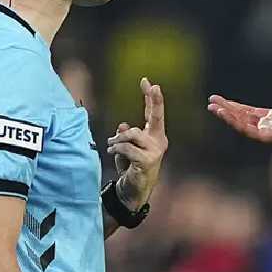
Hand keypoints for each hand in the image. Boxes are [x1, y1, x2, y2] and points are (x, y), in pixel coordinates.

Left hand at [107, 77, 166, 209]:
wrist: (133, 190)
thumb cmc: (131, 167)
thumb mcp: (127, 148)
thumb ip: (126, 135)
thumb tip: (122, 125)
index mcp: (155, 136)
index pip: (153, 113)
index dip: (150, 97)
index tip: (147, 81)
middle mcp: (159, 141)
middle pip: (156, 116)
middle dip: (155, 100)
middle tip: (154, 85)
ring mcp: (155, 151)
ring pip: (132, 133)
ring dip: (118, 139)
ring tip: (112, 145)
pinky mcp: (147, 160)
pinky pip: (127, 148)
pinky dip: (117, 149)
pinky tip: (112, 152)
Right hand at [208, 83, 271, 144]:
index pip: (250, 113)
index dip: (236, 107)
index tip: (221, 100)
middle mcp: (270, 126)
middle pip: (242, 118)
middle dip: (226, 110)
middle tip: (211, 102)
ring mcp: (269, 133)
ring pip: (242, 125)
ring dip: (227, 116)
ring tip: (212, 107)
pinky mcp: (269, 137)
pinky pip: (247, 130)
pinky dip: (235, 122)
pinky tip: (224, 112)